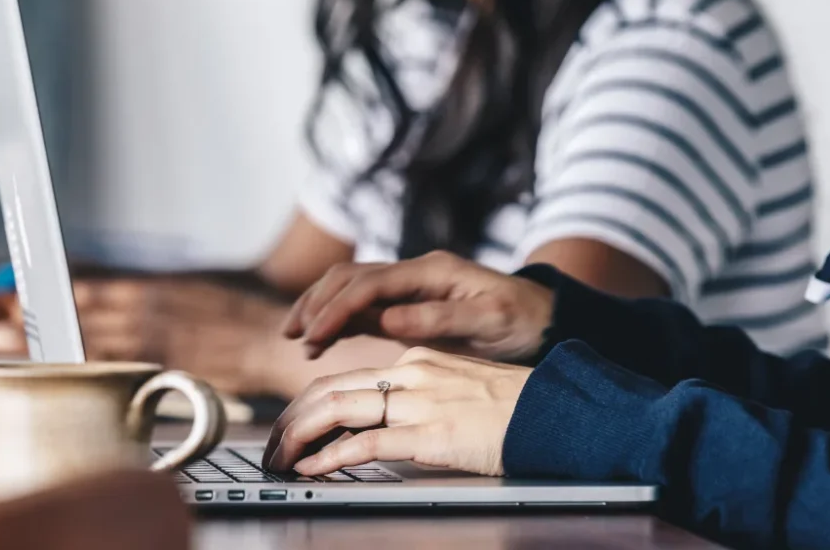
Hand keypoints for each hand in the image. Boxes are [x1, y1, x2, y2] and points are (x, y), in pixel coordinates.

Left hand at [0, 276, 288, 395]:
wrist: (268, 342)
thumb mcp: (196, 286)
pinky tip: (64, 371)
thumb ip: (155, 293)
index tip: (25, 300)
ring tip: (12, 349)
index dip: (55, 298)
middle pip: (79, 319)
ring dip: (48, 347)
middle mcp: (146, 315)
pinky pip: (114, 372)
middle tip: (0, 330)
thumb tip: (125, 295)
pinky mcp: (161, 372)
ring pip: (87, 346)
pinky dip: (85, 370)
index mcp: (154, 290)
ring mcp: (151, 345)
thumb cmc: (237, 313)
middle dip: (37, 324)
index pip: (91, 293)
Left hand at [262, 347, 530, 475]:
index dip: (308, 404)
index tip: (291, 426)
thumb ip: (420, 398)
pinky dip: (332, 457)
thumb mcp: (459, 388)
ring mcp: (420, 401)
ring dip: (299, 437)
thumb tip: (383, 425)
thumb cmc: (514, 406)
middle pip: (330, 388)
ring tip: (280, 461)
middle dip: (290, 420)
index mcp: (417, 359)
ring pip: (338, 409)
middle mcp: (412, 372)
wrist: (556, 411)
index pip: (347, 378)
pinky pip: (367, 444)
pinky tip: (314, 469)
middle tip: (272, 448)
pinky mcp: (432, 433)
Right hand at [281, 251, 553, 361]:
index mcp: (432, 271)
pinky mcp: (406, 305)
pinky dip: (336, 319)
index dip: (338, 307)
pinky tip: (319, 340)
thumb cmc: (520, 319)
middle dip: (317, 302)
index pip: (371, 283)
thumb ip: (438, 319)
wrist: (540, 318)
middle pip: (351, 278)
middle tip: (293, 335)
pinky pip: (362, 306)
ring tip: (295, 337)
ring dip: (320, 307)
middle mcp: (415, 273)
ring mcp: (408, 287)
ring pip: (350, 287)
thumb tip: (387, 320)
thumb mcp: (488, 321)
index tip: (315, 335)